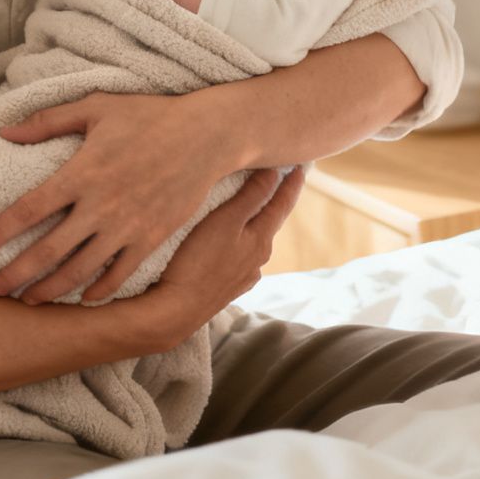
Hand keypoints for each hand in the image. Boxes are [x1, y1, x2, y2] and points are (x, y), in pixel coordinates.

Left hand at [0, 91, 237, 303]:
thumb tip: (4, 132)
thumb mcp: (98, 107)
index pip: (30, 207)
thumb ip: (48, 121)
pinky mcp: (153, 236)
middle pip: (49, 250)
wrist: (208, 135)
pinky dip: (100, 290)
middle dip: (16, 274)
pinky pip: (121, 272)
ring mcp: (128, 225)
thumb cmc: (150, 116)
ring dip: (51, 288)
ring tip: (29, 300)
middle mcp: (102, 204)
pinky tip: (83, 298)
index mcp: (83, 172)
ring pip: (81, 268)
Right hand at [137, 166, 306, 350]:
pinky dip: (242, 244)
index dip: (291, 185)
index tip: (302, 167)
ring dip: (258, 224)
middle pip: (271, 223)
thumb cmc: (198, 261)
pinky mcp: (227, 288)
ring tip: (258, 210)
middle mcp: (258, 259)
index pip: (282, 205)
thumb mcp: (226, 221)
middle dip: (276, 203)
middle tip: (284, 184)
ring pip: (256, 243)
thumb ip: (251, 196)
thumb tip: (276, 174)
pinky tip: (236, 245)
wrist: (177, 311)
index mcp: (261, 240)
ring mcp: (243, 276)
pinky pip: (241, 259)